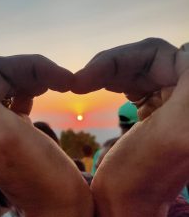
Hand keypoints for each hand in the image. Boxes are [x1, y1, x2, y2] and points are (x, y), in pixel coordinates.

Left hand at [0, 59, 92, 216]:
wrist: (62, 205)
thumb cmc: (40, 176)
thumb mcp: (3, 137)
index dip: (25, 69)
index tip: (59, 78)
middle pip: (2, 75)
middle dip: (34, 71)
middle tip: (66, 81)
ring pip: (13, 81)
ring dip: (38, 77)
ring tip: (64, 83)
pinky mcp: (15, 125)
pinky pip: (20, 93)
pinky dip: (37, 86)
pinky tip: (50, 90)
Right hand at [87, 40, 188, 215]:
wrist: (124, 204)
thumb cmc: (141, 178)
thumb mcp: (177, 135)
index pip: (158, 55)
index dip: (118, 59)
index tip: (85, 77)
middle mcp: (186, 96)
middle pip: (145, 59)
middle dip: (108, 66)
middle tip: (78, 82)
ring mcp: (171, 101)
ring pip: (135, 68)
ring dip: (106, 72)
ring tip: (82, 85)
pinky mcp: (155, 109)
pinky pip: (131, 80)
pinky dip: (110, 80)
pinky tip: (97, 87)